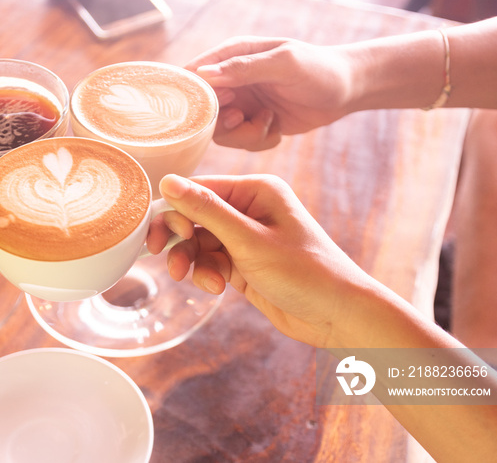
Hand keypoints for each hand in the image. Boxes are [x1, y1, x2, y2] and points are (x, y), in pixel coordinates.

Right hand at [148, 173, 373, 347]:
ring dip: (192, 261)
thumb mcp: (249, 240)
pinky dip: (207, 274)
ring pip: (200, 243)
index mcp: (255, 191)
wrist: (337, 315)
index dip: (173, 211)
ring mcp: (246, 238)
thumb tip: (168, 182)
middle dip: (180, 239)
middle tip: (162, 255)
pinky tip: (216, 288)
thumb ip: (206, 211)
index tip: (159, 237)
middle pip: (195, 216)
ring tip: (197, 280)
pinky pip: (211, 262)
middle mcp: (249, 209)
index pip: (199, 190)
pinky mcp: (244, 264)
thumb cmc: (305, 271)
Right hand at [186, 37, 352, 150]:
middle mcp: (231, 79)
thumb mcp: (284, 64)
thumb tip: (205, 74)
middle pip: (203, 110)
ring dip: (244, 134)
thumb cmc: (318, 69)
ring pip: (220, 132)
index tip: (223, 104)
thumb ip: (244, 68)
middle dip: (223, 121)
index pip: (194, 74)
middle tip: (243, 117)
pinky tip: (276, 128)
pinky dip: (258, 141)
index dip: (197, 96)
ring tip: (268, 122)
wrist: (346, 91)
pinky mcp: (251, 123)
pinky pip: (240, 142)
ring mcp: (240, 103)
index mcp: (233, 55)